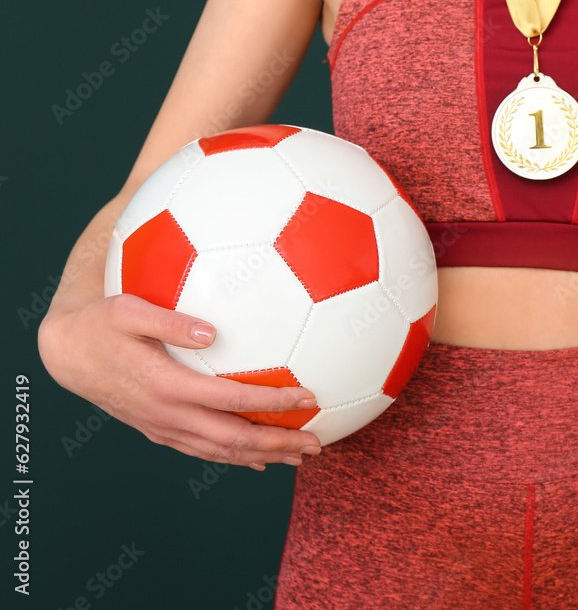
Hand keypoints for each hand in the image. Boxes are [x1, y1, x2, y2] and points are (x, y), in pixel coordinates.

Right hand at [39, 294, 321, 468]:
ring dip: (263, 456)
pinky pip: (203, 450)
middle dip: (278, 443)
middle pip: (234, 438)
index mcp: (168, 386)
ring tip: (298, 457)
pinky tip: (257, 460)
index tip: (308, 398)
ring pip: (221, 452)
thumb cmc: (101, 324)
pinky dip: (234, 458)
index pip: (232, 400)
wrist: (67, 355)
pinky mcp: (159, 430)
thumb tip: (212, 331)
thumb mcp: (128, 310)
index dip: (272, 402)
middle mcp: (169, 414)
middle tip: (317, 444)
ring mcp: (164, 427)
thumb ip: (169, 321)